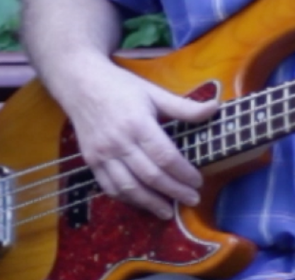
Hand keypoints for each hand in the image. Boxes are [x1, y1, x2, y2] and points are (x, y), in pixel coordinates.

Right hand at [44, 62, 216, 219]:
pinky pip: (110, 187)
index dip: (184, 173)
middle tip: (192, 199)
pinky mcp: (91, 160)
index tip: (198, 181)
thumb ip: (183, 107)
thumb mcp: (153, 92)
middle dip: (175, 191)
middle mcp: (119, 141)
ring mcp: (102, 153)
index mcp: (137, 123)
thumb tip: (215, 108)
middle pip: (151, 175)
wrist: (80, 83)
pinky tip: (142, 203)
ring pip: (130, 187)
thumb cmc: (119, 86)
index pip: (165, 156)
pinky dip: (127, 199)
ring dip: (151, 203)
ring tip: (168, 211)